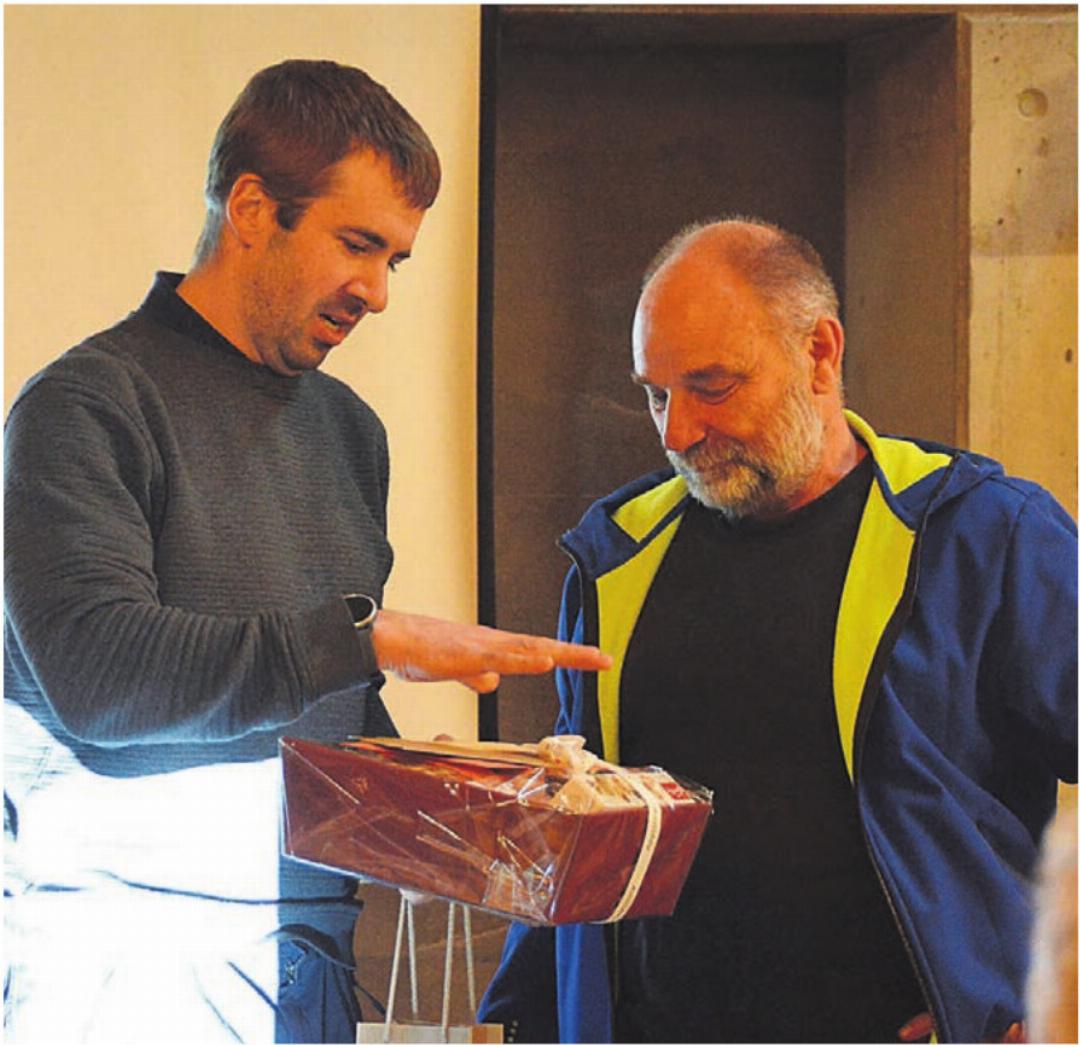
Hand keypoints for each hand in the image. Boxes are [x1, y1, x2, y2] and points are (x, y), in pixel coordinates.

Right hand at [371, 609, 612, 691]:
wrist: (391, 639)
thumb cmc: (419, 651)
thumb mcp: (455, 669)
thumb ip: (475, 674)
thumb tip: (492, 682)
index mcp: (493, 648)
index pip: (537, 652)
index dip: (568, 656)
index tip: (596, 661)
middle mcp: (494, 643)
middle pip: (541, 647)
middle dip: (575, 654)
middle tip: (605, 660)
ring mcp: (481, 646)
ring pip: (527, 649)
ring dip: (558, 654)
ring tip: (587, 658)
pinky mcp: (465, 653)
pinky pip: (500, 657)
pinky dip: (525, 659)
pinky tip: (543, 661)